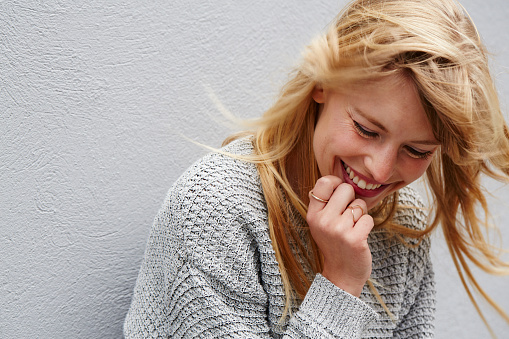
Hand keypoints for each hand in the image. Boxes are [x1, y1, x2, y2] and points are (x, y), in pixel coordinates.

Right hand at [307, 175, 373, 296]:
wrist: (342, 274)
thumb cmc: (335, 244)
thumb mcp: (321, 223)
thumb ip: (326, 203)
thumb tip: (341, 179)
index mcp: (313, 215)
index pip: (324, 182)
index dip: (336, 183)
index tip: (339, 195)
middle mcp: (323, 221)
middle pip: (345, 189)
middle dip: (351, 199)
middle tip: (347, 216)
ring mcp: (338, 230)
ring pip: (360, 204)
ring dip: (360, 215)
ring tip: (352, 228)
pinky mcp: (355, 239)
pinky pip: (368, 218)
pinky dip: (367, 226)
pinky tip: (359, 236)